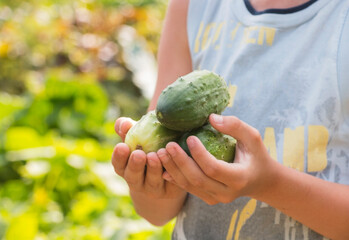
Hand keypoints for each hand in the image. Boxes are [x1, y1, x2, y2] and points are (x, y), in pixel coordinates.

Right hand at [112, 117, 184, 198]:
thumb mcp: (140, 137)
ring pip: (152, 181)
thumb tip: (127, 120)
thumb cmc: (151, 147)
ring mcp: (153, 188)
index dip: (119, 156)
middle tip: (139, 154)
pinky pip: (170, 184)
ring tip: (156, 156)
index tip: (122, 146)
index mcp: (126, 167)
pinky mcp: (170, 191)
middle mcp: (137, 181)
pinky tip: (174, 163)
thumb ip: (131, 128)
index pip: (118, 164)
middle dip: (135, 165)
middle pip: (133, 176)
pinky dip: (172, 174)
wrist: (171, 170)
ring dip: (153, 169)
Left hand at [158, 114, 275, 204]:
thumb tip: (211, 117)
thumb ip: (235, 126)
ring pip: (190, 186)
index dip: (199, 154)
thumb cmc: (256, 155)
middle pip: (197, 179)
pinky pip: (189, 189)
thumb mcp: (253, 137)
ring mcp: (216, 199)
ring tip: (161, 154)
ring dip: (173, 170)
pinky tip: (163, 167)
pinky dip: (175, 178)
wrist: (260, 181)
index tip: (189, 137)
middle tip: (167, 145)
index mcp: (239, 178)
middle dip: (180, 162)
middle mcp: (227, 193)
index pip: (213, 168)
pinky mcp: (209, 199)